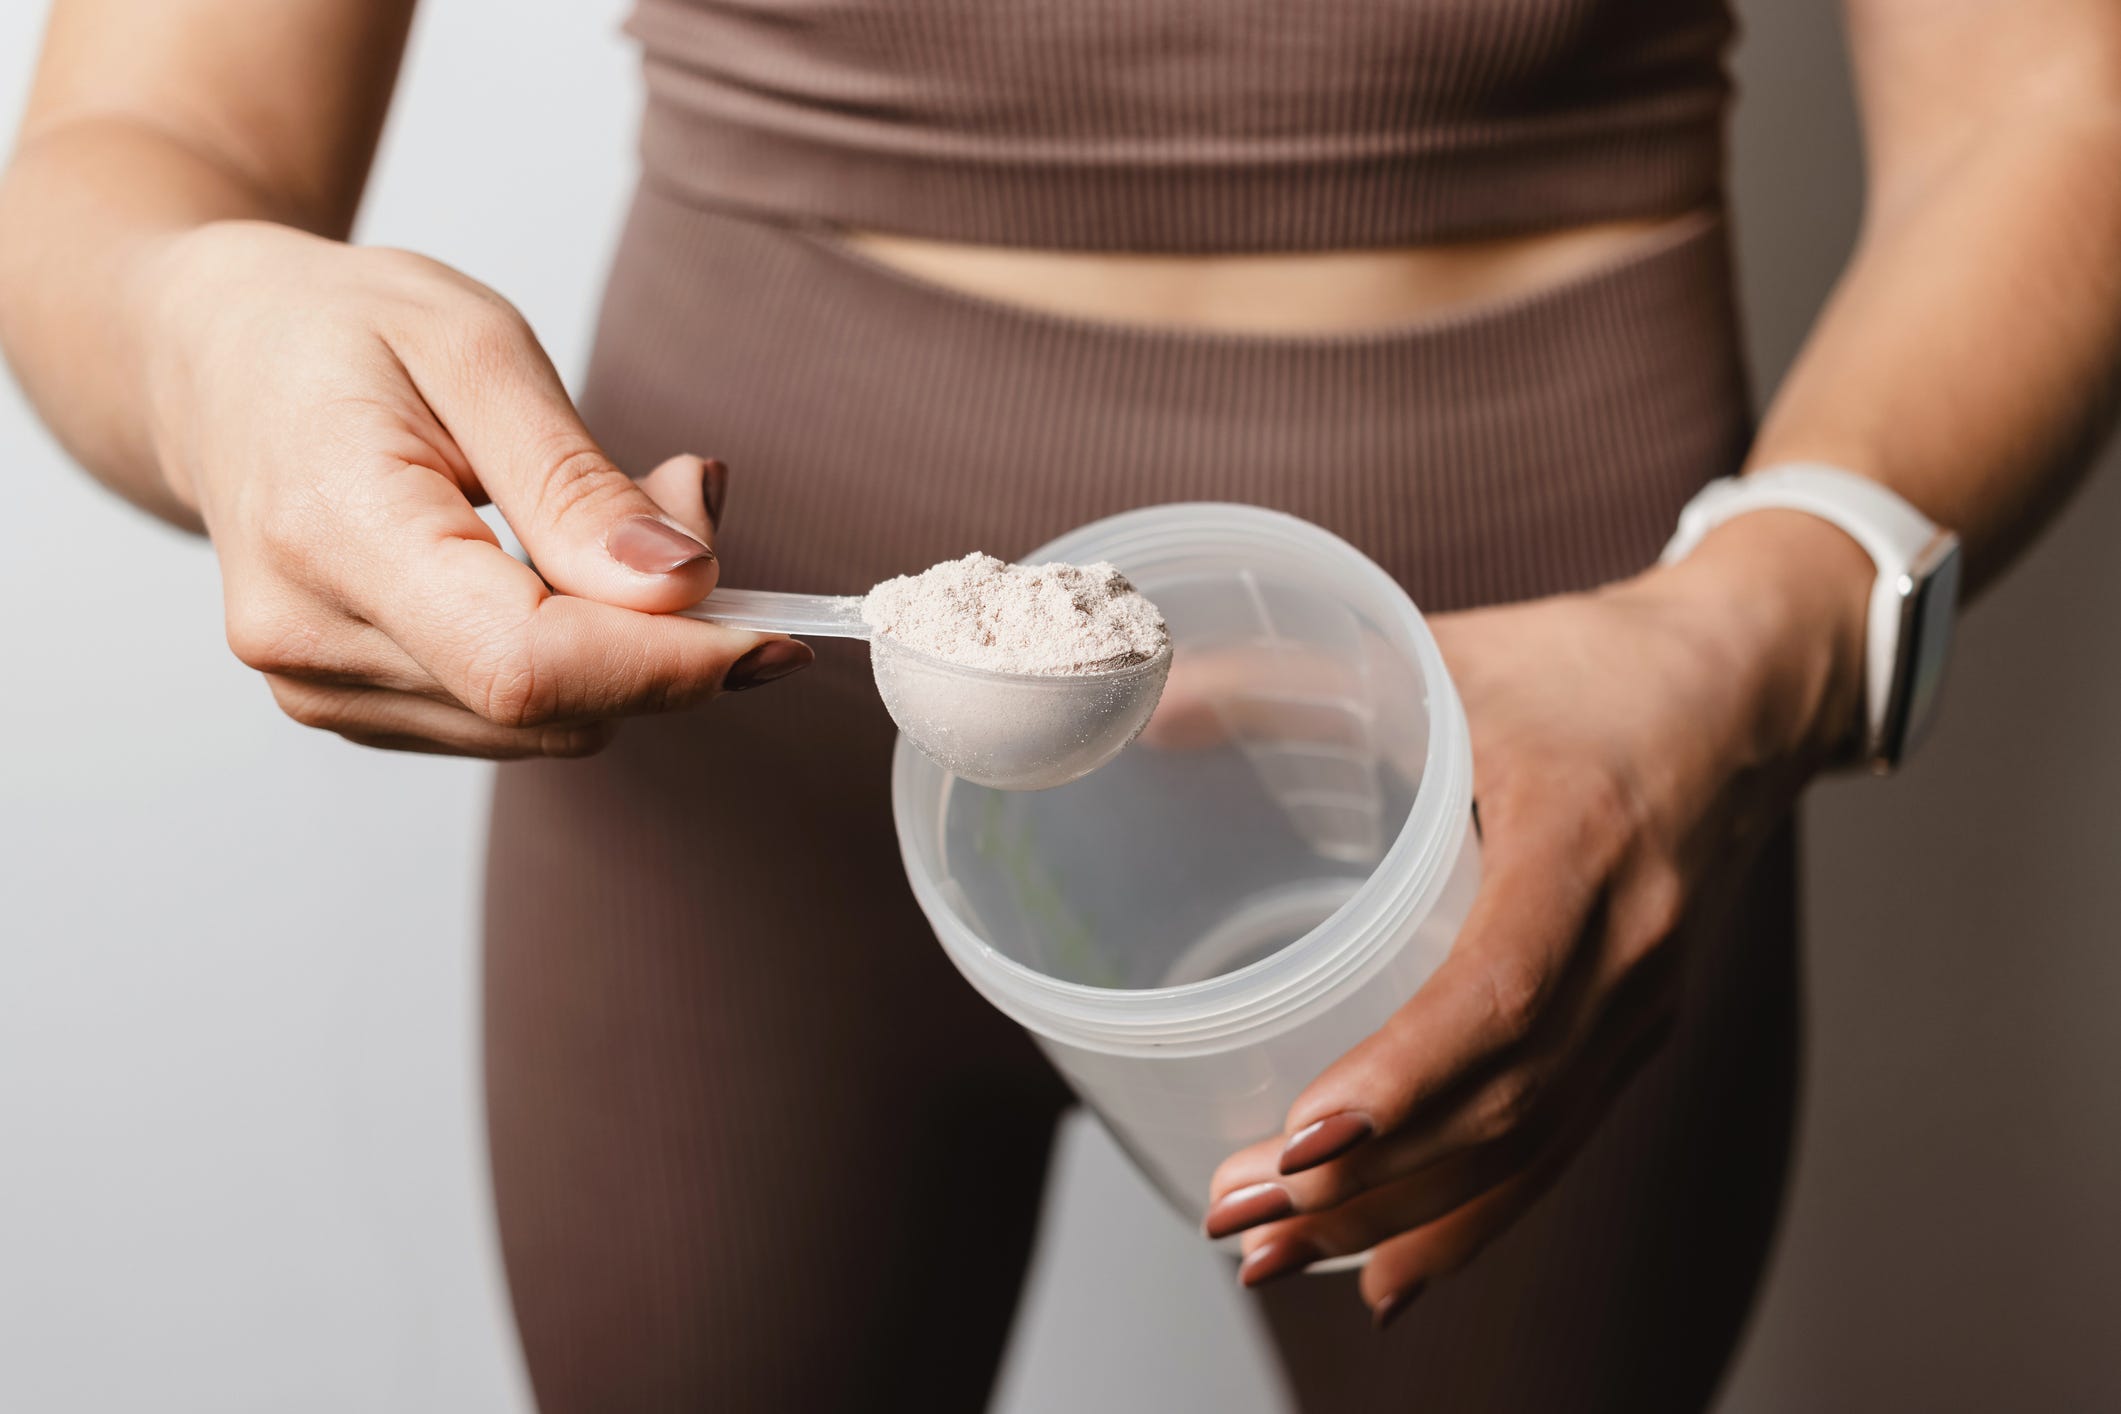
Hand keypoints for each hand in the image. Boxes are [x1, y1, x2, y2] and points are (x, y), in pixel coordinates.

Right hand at [140, 221, 807, 757]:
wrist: (214, 358)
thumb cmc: (341, 331)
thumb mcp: (476, 349)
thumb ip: (579, 485)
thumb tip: (682, 589)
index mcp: (332, 530)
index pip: (528, 666)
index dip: (670, 664)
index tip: (776, 634)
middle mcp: (310, 638)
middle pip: (551, 705)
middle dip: (663, 630)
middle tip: (681, 493)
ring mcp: (322, 688)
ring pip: (547, 726)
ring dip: (623, 642)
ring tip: (601, 512)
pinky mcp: (355, 707)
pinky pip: (512, 719)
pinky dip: (576, 657)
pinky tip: (554, 566)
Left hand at [1200, 511, 1872, 1324]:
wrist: (1745, 691)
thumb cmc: (1584, 666)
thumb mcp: (1444, 651)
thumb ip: (1292, 677)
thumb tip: (1145, 707)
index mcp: (1583, 838)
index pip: (1501, 987)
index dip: (1405, 1073)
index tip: (1304, 1137)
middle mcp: (1627, 942)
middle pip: (1504, 1096)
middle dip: (1368, 1175)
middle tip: (1235, 1212)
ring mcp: (1642, 1002)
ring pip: (1527, 1142)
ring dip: (1399, 1213)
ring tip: (1271, 1253)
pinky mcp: (1636, 1032)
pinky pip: (1557, 1147)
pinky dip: (1472, 1218)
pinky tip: (1386, 1272)